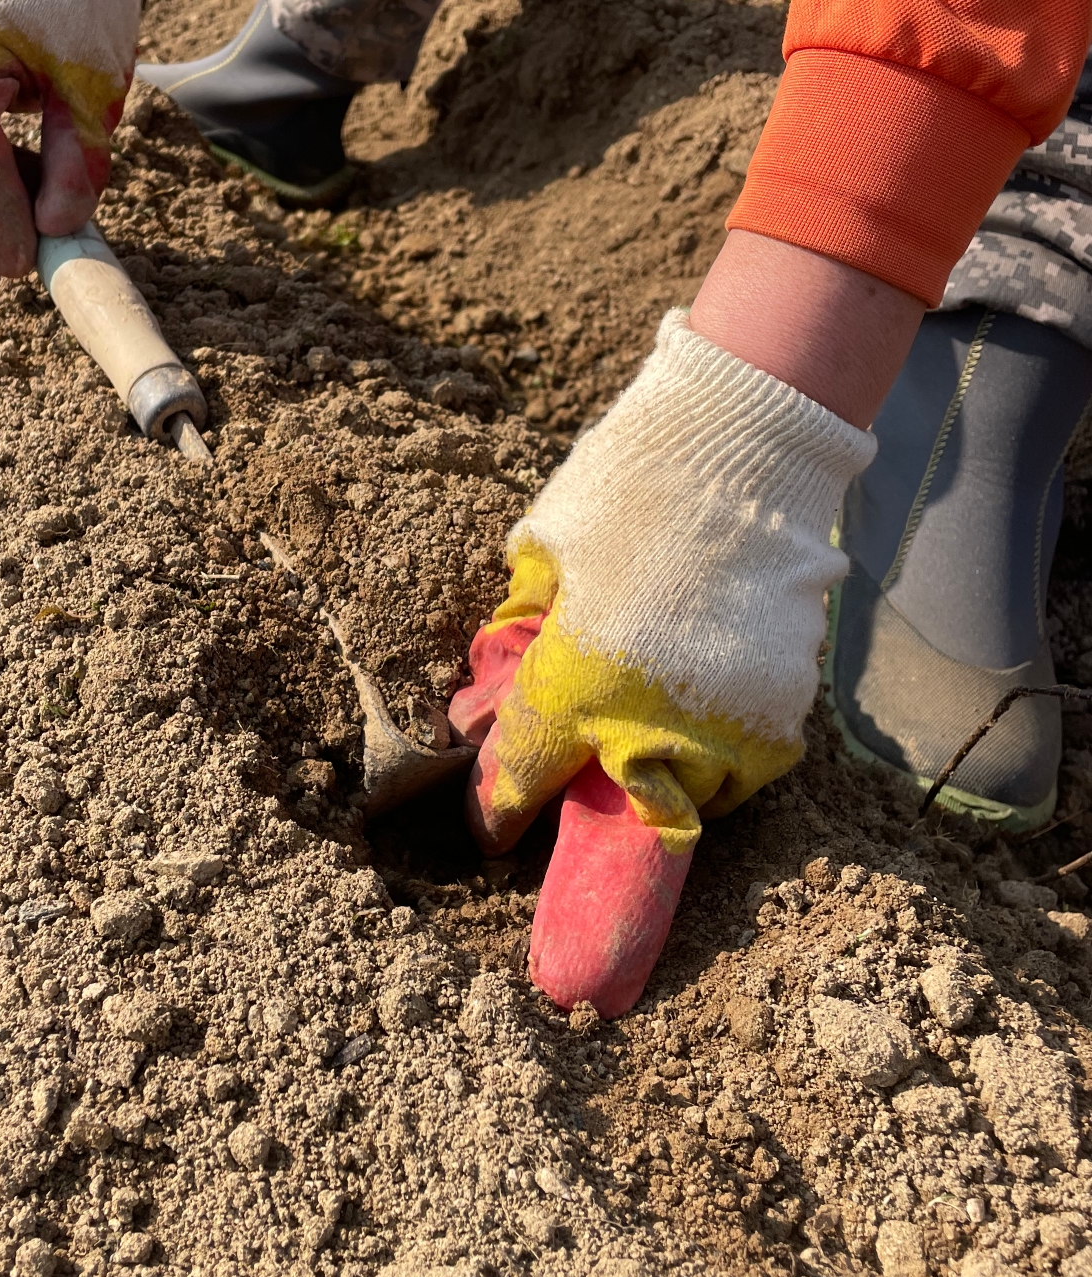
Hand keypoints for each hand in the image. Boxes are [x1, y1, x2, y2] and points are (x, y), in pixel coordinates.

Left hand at [450, 311, 875, 1014]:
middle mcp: (651, 725)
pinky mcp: (785, 719)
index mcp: (577, 686)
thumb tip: (496, 695)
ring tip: (651, 727)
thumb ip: (518, 639)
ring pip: (686, 800)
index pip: (519, 782)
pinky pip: (744, 769)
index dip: (496, 812)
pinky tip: (702, 701)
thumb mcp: (539, 559)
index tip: (492, 827)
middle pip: (612, 816)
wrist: (748, 449)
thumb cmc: (627, 490)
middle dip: (588, 805)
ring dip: (660, 779)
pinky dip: (719, 753)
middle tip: (580, 778)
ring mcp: (727, 728)